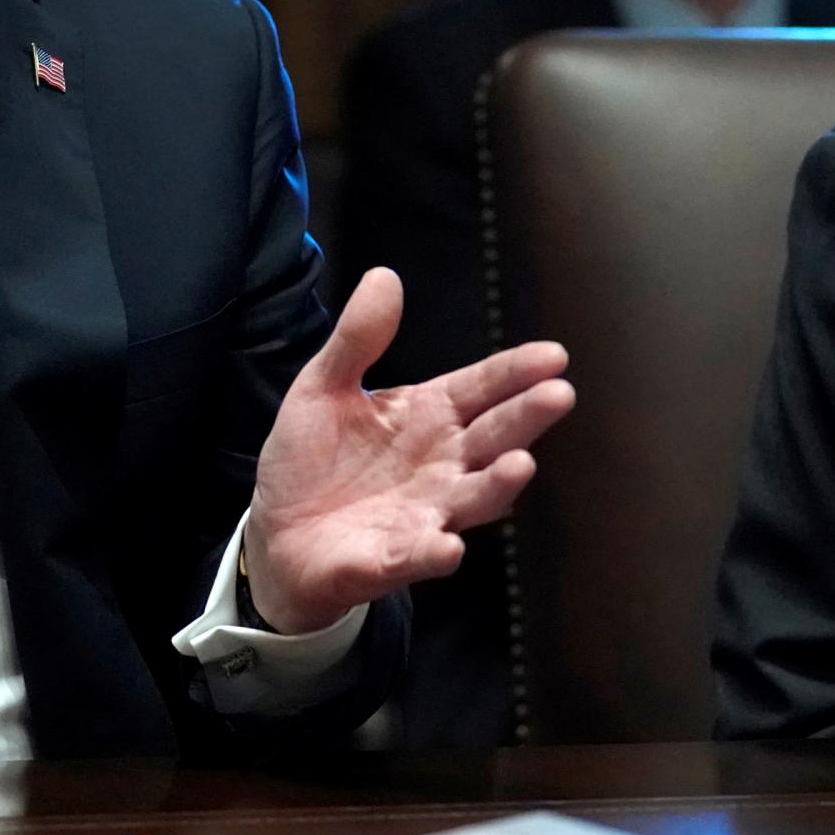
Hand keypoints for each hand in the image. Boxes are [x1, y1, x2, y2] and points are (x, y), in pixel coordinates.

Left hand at [243, 268, 573, 633]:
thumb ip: (357, 338)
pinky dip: (434, 552)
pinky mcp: (391, 559)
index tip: (553, 356)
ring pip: (473, 498)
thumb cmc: (312, 459)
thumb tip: (385, 276)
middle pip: (493, 437)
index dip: (516, 371)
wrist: (276, 534)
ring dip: (497, 485)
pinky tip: (448, 544)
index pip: (482, 388)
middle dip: (526, 417)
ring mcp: (424, 513)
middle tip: (558, 395)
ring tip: (521, 464)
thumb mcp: (323, 387)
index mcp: (429, 416)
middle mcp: (441, 465)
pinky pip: (418, 556)